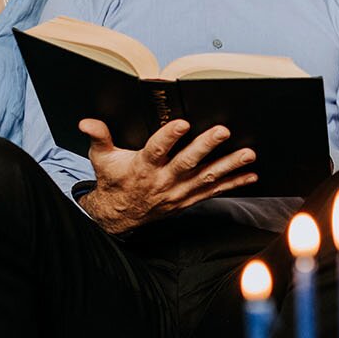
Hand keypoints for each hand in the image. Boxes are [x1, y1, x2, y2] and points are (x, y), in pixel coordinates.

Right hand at [77, 119, 256, 233]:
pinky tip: (251, 175)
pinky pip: (214, 191)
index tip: (182, 123)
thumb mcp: (102, 159)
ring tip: (248, 154)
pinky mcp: (189, 199)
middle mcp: (164, 181)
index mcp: (143, 167)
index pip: (157, 150)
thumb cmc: (114, 181)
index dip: (169, 137)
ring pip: (207, 177)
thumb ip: (99, 137)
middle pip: (187, 162)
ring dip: (229, 166)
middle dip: (206, 146)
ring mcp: (179, 192)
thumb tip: (87, 122)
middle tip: (223, 131)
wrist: (119, 215)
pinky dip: (234, 183)